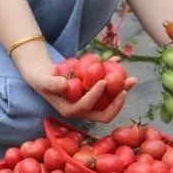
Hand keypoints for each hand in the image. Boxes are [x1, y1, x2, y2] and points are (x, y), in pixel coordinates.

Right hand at [19, 54, 136, 123]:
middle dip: (118, 102)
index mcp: (71, 110)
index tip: (103, 81)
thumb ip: (52, 83)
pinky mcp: (93, 92)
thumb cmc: (41, 79)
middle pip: (104, 111)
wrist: (43, 74)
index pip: (88, 107)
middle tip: (126, 87)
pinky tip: (118, 61)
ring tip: (132, 79)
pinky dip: (114, 76)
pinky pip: (107, 88)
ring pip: (110, 101)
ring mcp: (90, 102)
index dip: (97, 97)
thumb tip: (64, 84)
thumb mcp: (42, 80)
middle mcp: (83, 109)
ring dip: (122, 91)